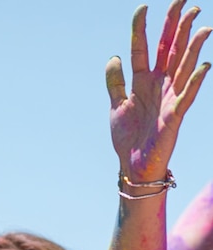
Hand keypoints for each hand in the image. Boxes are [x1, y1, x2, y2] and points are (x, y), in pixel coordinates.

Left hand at [107, 0, 210, 181]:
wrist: (133, 164)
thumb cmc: (127, 136)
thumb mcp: (117, 105)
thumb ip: (115, 81)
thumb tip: (114, 56)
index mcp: (141, 82)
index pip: (143, 49)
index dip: (141, 29)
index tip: (142, 7)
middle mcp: (158, 85)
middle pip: (170, 50)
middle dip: (176, 26)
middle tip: (184, 1)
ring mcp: (169, 98)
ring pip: (183, 66)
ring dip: (192, 46)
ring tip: (201, 24)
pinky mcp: (175, 116)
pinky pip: (187, 96)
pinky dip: (195, 81)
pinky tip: (203, 66)